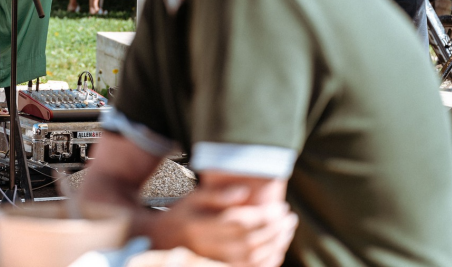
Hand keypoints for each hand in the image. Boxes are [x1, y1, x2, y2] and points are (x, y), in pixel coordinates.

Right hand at [155, 185, 297, 266]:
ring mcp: (213, 263)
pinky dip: (268, 262)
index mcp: (198, 226)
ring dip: (276, 245)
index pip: (240, 222)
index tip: (281, 207)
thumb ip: (216, 194)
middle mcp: (206, 248)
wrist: (161, 243)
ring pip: (254, 259)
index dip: (265, 216)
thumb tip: (244, 191)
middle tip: (289, 217)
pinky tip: (277, 249)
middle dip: (275, 230)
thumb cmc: (180, 216)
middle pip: (251, 242)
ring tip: (287, 230)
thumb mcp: (192, 199)